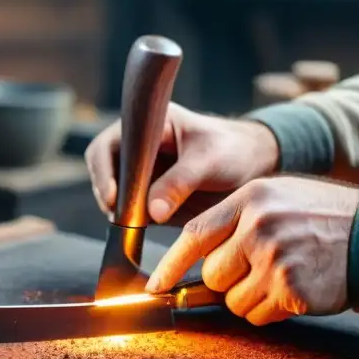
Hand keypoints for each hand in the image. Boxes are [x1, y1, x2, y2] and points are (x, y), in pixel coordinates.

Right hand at [85, 103, 279, 225]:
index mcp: (148, 125)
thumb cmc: (232, 150)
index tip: (114, 196)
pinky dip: (131, 223)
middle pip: (104, 171)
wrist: (253, 165)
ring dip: (119, 211)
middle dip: (108, 195)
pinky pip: (131, 212)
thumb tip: (153, 212)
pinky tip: (140, 232)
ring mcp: (142, 173)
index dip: (104, 170)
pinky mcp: (150, 196)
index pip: (108, 145)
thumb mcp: (208, 161)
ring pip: (114, 195)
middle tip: (123, 217)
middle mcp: (138, 148)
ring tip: (135, 226)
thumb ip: (180, 183)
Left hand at [146, 176, 358, 325]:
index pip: (195, 234)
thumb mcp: (279, 199)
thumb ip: (237, 222)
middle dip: (227, 283)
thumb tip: (195, 264)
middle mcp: (259, 226)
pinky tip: (296, 291)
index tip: (157, 285)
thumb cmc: (326, 220)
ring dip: (251, 299)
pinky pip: (258, 316)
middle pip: (212, 274)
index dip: (171, 264)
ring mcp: (275, 259)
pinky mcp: (291, 290)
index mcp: (251, 198)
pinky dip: (272, 311)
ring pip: (233, 301)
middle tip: (258, 272)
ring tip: (283, 277)